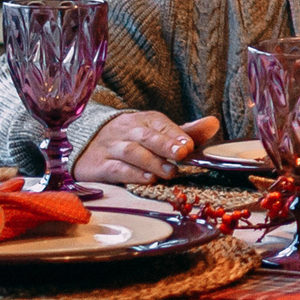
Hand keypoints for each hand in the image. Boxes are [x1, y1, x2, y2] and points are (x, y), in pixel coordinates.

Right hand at [74, 113, 219, 184]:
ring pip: (131, 152)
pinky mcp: (98, 166)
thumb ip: (186, 132)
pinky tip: (147, 179)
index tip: (189, 146)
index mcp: (145, 121)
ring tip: (169, 172)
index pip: (162, 125)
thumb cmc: (134, 140)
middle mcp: (127, 131)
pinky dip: (131, 174)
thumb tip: (213, 123)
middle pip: (146, 137)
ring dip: (151, 162)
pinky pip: (114, 169)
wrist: (87, 143)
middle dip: (165, 145)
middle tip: (182, 155)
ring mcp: (111, 148)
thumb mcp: (159, 133)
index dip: (176, 135)